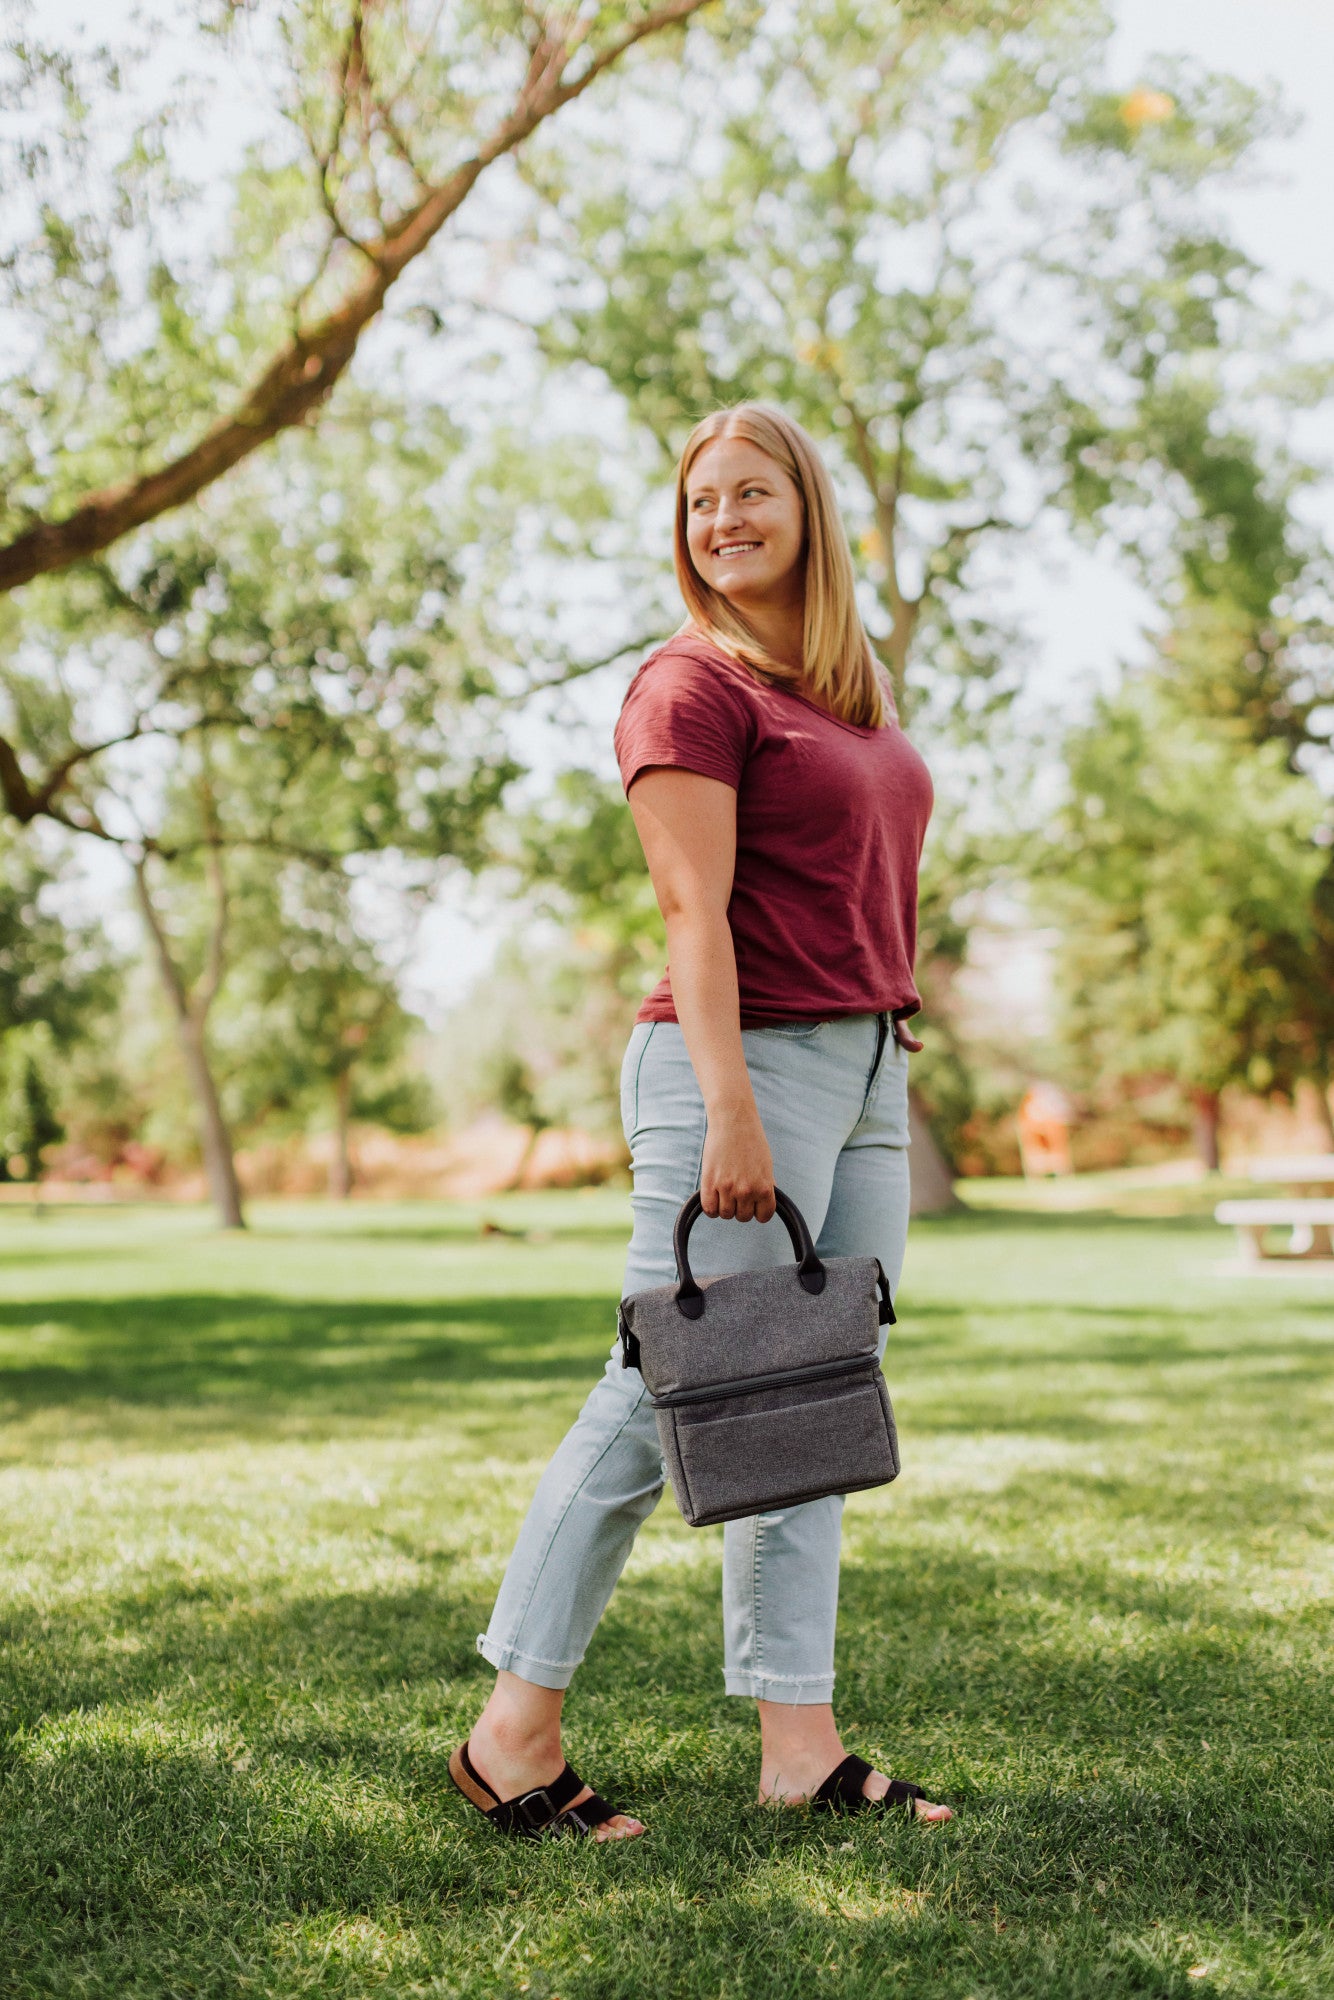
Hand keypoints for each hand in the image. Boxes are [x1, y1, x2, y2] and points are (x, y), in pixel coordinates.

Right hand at [700, 1105, 775, 1222]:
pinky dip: (711, 1208)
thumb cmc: (751, 1140)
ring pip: (725, 1214)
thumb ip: (766, 1186)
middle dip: (740, 1207)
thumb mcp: (766, 1165)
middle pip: (742, 1217)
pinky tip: (713, 1196)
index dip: (758, 1211)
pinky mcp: (709, 1183)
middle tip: (737, 1192)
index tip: (753, 1204)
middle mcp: (747, 1191)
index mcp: (764, 1187)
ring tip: (724, 1192)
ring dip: (725, 1207)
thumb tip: (765, 1203)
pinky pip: (709, 1210)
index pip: (763, 1216)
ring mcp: (727, 1188)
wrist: (733, 1121)